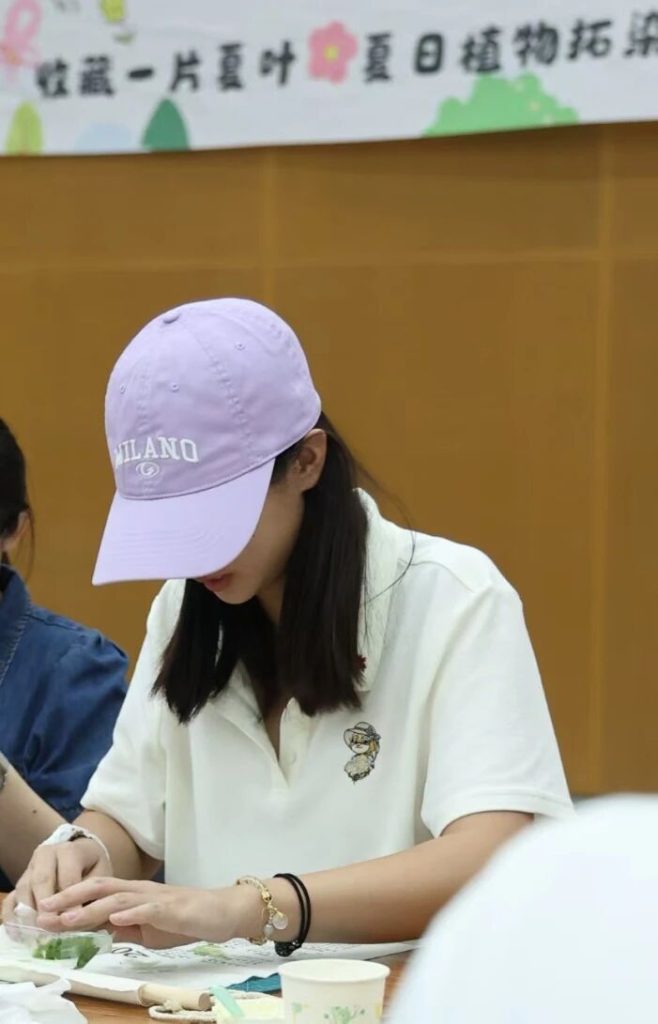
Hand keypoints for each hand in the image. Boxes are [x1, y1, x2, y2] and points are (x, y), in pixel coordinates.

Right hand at [1, 838, 110, 928]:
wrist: (82, 858)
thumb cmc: (93, 870)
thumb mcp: (100, 876)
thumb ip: (90, 894)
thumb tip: (79, 917)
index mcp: (69, 850)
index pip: (67, 876)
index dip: (69, 900)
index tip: (70, 921)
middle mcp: (46, 854)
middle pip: (41, 880)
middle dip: (45, 907)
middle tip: (49, 929)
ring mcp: (30, 868)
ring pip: (23, 889)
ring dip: (28, 914)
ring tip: (37, 935)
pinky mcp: (21, 882)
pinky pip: (11, 899)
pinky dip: (13, 917)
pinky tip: (21, 935)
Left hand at [35, 877, 261, 948]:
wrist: (222, 911)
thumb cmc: (186, 919)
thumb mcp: (149, 928)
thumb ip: (126, 927)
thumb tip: (100, 932)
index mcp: (133, 896)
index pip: (95, 894)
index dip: (69, 902)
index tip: (44, 913)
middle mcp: (141, 891)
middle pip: (100, 887)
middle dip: (70, 897)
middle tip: (45, 909)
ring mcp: (156, 898)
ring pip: (119, 898)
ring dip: (91, 908)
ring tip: (69, 918)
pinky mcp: (173, 907)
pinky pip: (149, 909)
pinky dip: (131, 913)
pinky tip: (114, 918)